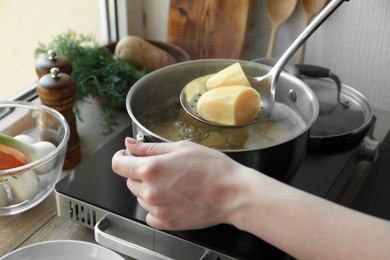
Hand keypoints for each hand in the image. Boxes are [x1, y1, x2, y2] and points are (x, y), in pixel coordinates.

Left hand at [112, 137, 246, 229]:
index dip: (121, 157)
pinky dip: (156, 206)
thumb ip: (150, 148)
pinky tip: (172, 198)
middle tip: (161, 168)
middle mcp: (150, 191)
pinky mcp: (167, 223)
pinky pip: (150, 214)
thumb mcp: (181, 148)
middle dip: (139, 172)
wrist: (233, 194)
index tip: (127, 156)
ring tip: (173, 183)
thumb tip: (130, 145)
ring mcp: (158, 209)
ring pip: (140, 197)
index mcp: (151, 169)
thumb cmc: (214, 168)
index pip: (118, 164)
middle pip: (129, 181)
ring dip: (149, 189)